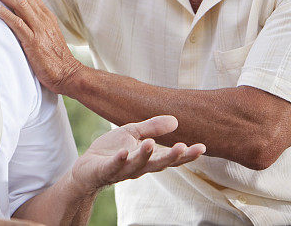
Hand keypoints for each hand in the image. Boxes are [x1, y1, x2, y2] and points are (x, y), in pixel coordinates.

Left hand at [0, 0, 81, 94]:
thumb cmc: (55, 59)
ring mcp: (39, 29)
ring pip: (20, 4)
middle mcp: (43, 19)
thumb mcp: (46, 35)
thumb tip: (15, 17)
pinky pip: (18, 23)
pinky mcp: (34, 42)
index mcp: (46, 16)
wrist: (68, 75)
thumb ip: (34, 25)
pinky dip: (5, 13)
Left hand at [71, 115, 205, 192]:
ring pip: (137, 165)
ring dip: (145, 155)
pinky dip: (119, 160)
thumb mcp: (133, 133)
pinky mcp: (106, 169)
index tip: (202, 147)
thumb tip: (176, 120)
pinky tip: (123, 153)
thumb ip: (152, 128)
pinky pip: (114, 166)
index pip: (170, 158)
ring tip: (151, 143)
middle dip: (171, 157)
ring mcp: (122, 169)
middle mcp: (139, 167)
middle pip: (158, 164)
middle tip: (185, 148)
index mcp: (148, 158)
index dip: (186, 154)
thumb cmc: (112, 150)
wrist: (87, 167)